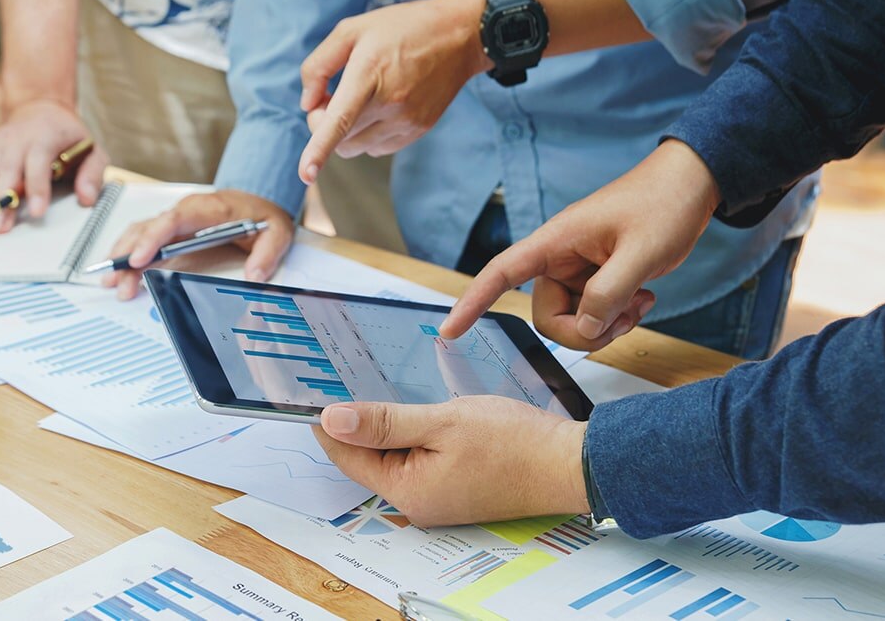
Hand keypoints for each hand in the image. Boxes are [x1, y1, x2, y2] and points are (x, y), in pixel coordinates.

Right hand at [0, 99, 107, 232]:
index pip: (38, 162)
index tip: (37, 211)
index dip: (37, 187)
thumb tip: (87, 199)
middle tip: (0, 227)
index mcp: (44, 136)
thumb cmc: (67, 135)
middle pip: (7, 171)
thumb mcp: (91, 149)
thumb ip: (92, 174)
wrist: (40, 107)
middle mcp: (17, 139)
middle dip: (2, 200)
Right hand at [101, 190, 294, 299]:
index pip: (173, 220)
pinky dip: (128, 250)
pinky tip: (120, 268)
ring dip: (123, 253)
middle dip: (128, 254)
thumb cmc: (262, 214)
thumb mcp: (276, 233)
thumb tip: (254, 275)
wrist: (260, 197)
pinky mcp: (171, 226)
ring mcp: (176, 218)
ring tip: (111, 280)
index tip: (139, 259)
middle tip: (118, 281)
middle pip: (148, 228)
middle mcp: (185, 210)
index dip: (152, 239)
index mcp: (207, 209)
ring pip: (140, 231)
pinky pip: (144, 234)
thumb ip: (267, 254)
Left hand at [296, 0, 492, 183]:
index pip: (340, 120)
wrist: (459, 35)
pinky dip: (367, 135)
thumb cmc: (400, 28)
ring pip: (356, 147)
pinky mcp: (418, 130)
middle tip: (329, 96)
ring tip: (357, 100)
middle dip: (323, 124)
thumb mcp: (352, 29)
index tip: (306, 174)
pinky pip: (377, 148)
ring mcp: (407, 120)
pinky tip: (378, 107)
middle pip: (340, 139)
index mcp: (369, 74)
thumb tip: (307, 104)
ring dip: (345, 132)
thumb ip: (319, 65)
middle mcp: (390, 103)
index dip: (319, 149)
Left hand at [314, 397, 588, 525]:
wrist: (569, 463)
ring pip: (395, 458)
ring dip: (388, 429)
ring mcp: (438, 499)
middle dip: (358, 424)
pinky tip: (418, 413)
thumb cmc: (515, 443)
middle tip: (347, 382)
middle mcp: (418, 503)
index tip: (314, 394)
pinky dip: (413, 437)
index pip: (348, 456)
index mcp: (408, 491)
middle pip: (369, 460)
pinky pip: (419, 462)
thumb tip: (331, 419)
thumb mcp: (441, 421)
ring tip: (384, 391)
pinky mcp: (456, 489)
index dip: (329, 424)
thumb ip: (384, 422)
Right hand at [440, 141, 721, 349]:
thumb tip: (586, 327)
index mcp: (556, 242)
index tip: (450, 331)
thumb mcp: (641, 253)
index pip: (501, 273)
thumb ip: (608, 294)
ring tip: (640, 302)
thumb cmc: (663, 204)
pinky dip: (617, 317)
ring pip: (573, 320)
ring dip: (607, 324)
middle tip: (624, 318)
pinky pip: (593, 313)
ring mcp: (579, 270)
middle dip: (584, 330)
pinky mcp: (597, 278)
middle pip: (547, 316)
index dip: (473, 302)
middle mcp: (560, 258)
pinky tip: (643, 297)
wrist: (691, 186)